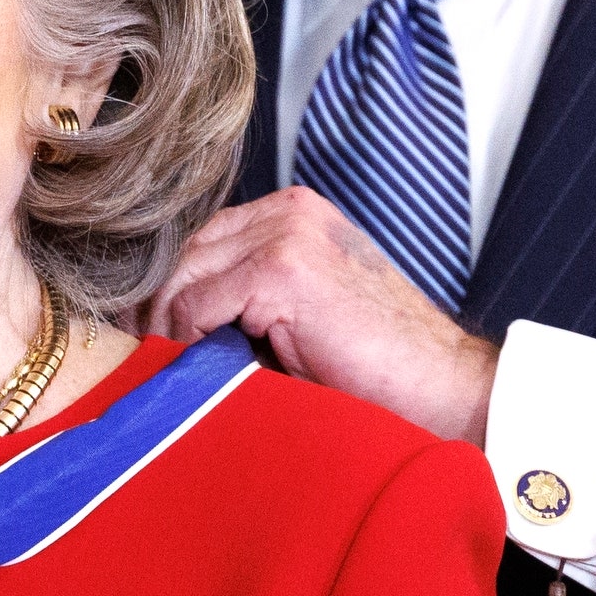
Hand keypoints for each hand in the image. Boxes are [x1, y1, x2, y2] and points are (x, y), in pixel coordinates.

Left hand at [145, 185, 500, 445]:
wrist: (440, 382)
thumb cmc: (378, 361)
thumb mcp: (305, 310)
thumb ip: (252, 294)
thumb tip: (172, 320)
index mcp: (299, 213)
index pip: (207, 238)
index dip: (178, 288)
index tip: (161, 335)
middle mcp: (291, 212)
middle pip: (189, 252)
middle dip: (166, 307)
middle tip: (155, 357)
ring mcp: (287, 235)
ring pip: (187, 276)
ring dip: (176, 327)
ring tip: (183, 370)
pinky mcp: (281, 271)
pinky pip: (199, 305)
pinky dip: (193, 341)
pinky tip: (213, 369)